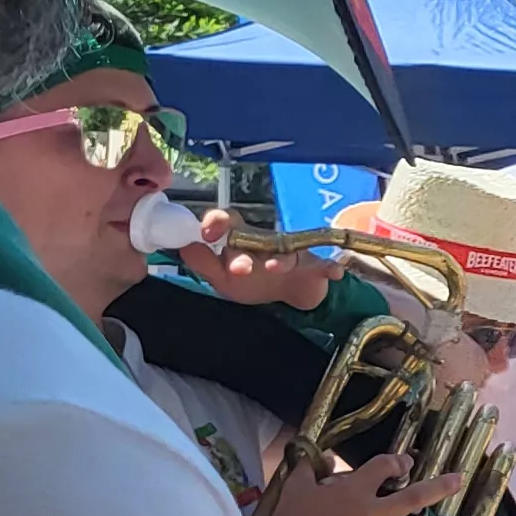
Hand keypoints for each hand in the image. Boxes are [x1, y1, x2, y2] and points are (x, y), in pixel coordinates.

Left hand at [174, 209, 335, 309]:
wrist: (291, 293)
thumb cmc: (253, 281)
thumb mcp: (222, 277)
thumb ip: (203, 263)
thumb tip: (184, 247)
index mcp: (240, 240)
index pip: (227, 222)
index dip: (217, 222)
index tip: (207, 233)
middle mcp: (266, 242)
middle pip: (255, 237)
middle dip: (245, 252)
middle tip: (240, 269)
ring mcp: (292, 253)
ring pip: (286, 251)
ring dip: (281, 259)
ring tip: (275, 268)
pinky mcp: (315, 268)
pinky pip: (324, 265)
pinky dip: (330, 267)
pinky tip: (332, 271)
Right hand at [256, 454, 463, 515]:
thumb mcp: (296, 487)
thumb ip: (311, 470)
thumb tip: (322, 458)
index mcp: (356, 490)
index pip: (385, 467)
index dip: (398, 462)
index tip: (405, 463)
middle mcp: (375, 514)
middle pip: (418, 497)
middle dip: (442, 487)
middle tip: (459, 482)